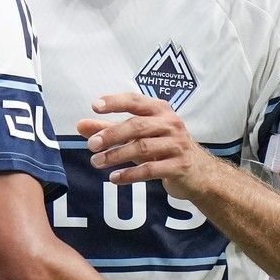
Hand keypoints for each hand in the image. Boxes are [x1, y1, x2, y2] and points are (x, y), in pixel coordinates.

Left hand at [77, 92, 220, 198]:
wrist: (199, 172)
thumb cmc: (164, 147)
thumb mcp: (138, 135)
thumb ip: (109, 128)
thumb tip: (80, 125)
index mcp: (160, 110)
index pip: (135, 101)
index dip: (115, 102)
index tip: (94, 106)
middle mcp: (170, 123)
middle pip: (137, 125)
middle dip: (111, 134)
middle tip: (91, 145)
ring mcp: (177, 144)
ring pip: (142, 148)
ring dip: (116, 155)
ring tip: (96, 162)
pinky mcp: (180, 166)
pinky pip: (151, 170)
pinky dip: (130, 174)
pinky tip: (114, 178)